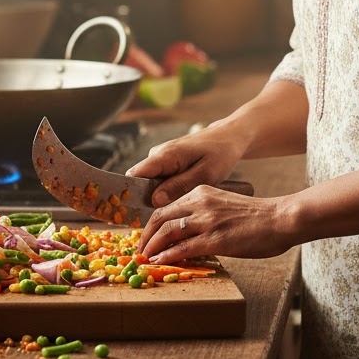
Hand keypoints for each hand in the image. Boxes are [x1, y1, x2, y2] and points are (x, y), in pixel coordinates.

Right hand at [125, 122, 241, 206]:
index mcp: (165, 155)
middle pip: (139, 181)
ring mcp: (161, 157)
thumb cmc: (220, 154)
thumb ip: (179, 186)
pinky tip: (176, 202)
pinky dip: (164, 191)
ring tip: (171, 213)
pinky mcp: (167, 162)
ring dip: (156, 198)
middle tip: (159, 221)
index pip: (134, 175)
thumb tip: (154, 200)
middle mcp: (158, 154)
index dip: (129, 194)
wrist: (229, 137)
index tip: (133, 216)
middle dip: (145, 201)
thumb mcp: (205, 174)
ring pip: (148, 182)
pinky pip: (157, 179)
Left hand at [137, 187, 294, 262]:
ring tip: (145, 259)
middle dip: (146, 236)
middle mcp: (200, 202)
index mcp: (202, 192)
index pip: (166, 207)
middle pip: (160, 217)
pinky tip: (160, 261)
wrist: (280, 218)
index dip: (151, 224)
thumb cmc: (257, 216)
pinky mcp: (216, 238)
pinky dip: (167, 255)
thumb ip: (204, 214)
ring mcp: (207, 220)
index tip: (145, 237)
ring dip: (152, 247)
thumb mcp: (224, 206)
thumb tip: (187, 234)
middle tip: (139, 250)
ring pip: (168, 231)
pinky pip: (183, 247)